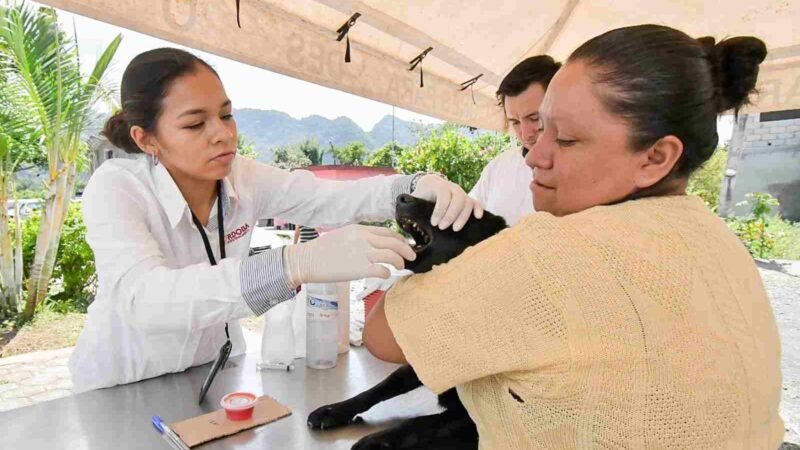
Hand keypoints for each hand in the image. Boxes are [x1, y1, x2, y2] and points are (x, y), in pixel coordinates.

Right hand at [283, 225, 415, 286]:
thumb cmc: (321, 250)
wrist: (307, 260)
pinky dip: (388, 273)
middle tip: (412, 256)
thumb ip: (359, 237)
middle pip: (394, 242)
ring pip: (392, 256)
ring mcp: (362, 253)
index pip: (387, 232)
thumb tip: (373, 244)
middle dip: (406, 250)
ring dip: (400, 262)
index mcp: (359, 229)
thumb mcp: (342, 235)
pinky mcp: (360, 268)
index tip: (405, 245)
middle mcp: (363, 239)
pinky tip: (386, 275)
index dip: (399, 239)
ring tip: (401, 267)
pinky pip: (383, 270)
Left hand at [411, 174, 483, 230]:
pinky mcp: (467, 199)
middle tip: (443, 228)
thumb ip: (410, 208)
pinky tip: (478, 217)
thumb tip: (404, 223)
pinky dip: (479, 208)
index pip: (443, 194)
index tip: (434, 223)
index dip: (440, 209)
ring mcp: (461, 192)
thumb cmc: (421, 196)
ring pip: (467, 201)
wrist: (429, 186)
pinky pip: (476, 201)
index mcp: (438, 185)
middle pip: (458, 198)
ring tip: (455, 229)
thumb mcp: (415, 199)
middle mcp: (452, 186)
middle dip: (451, 215)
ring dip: (463, 216)